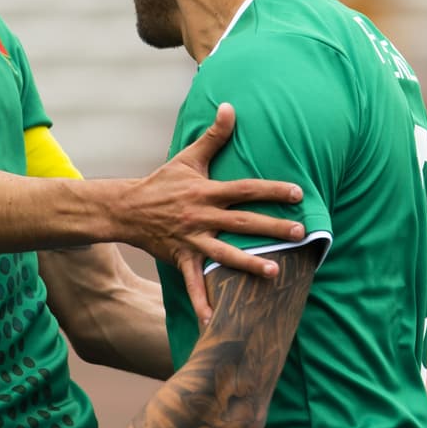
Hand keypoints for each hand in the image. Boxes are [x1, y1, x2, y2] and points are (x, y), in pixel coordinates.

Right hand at [122, 103, 304, 324]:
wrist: (126, 208)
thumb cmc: (162, 182)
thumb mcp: (188, 157)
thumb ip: (213, 136)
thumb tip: (230, 106)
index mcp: (207, 191)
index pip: (245, 189)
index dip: (271, 189)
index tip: (298, 193)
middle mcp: (202, 216)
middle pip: (242, 222)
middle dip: (271, 228)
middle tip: (300, 233)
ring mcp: (191, 239)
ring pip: (224, 253)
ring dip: (248, 264)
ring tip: (274, 272)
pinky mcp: (180, 257)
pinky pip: (193, 282)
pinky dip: (202, 301)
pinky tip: (214, 321)